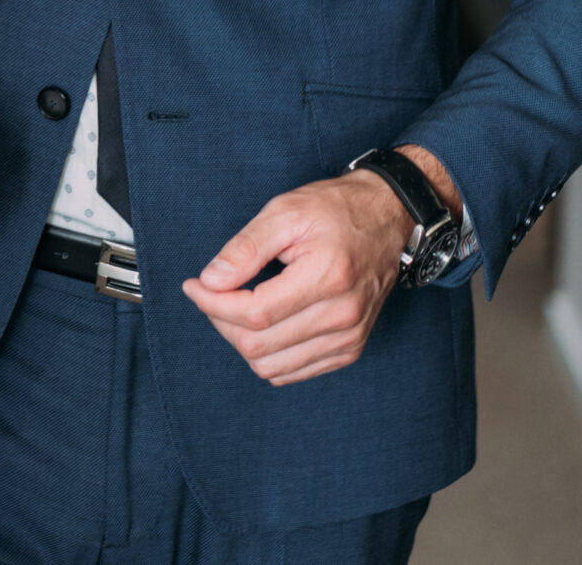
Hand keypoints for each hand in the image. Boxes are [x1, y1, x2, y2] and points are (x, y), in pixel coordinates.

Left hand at [180, 145, 456, 385]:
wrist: (387, 220)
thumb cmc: (335, 210)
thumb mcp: (285, 212)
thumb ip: (245, 248)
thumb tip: (210, 281)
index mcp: (327, 277)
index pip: (254, 314)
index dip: (212, 304)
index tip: (194, 284)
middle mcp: (343, 316)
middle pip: (259, 346)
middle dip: (221, 321)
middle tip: (211, 292)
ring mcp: (350, 338)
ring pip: (272, 367)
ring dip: (241, 341)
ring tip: (234, 307)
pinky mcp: (350, 349)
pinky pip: (293, 372)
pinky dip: (266, 354)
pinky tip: (260, 324)